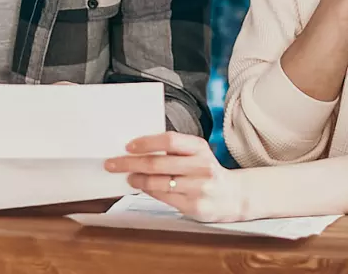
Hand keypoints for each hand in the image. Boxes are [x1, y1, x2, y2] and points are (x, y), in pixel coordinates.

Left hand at [105, 132, 244, 222]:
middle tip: (113, 163)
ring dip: (137, 179)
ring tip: (127, 176)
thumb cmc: (206, 171)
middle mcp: (201, 166)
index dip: (146, 142)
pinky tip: (142, 187)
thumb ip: (174, 150)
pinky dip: (148, 191)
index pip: (169, 140)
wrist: (233, 195)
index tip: (128, 146)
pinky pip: (163, 197)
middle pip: (158, 163)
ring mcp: (199, 188)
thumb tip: (137, 149)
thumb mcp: (197, 153)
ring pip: (158, 183)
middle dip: (130, 163)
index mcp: (200, 148)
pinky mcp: (194, 206)